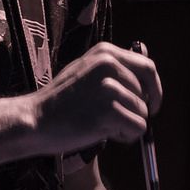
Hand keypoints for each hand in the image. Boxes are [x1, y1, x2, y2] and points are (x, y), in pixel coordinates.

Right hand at [30, 42, 162, 154]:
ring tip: (101, 125)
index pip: (147, 67)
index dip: (154, 88)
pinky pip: (138, 128)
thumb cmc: (59, 101)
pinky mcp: (109, 111)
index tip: (151, 103)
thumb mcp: (85, 71)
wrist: (35, 120)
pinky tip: (103, 133)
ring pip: (143, 113)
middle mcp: (109, 65)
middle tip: (120, 122)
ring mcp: (109, 88)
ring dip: (127, 125)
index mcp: (105, 53)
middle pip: (147, 93)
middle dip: (138, 111)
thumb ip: (112, 69)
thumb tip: (145, 68)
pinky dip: (125, 136)